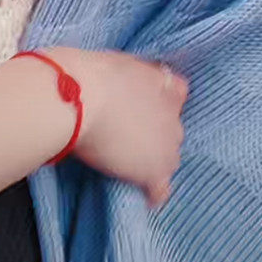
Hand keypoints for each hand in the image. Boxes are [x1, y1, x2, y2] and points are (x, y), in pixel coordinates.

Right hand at [49, 48, 187, 207]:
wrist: (83, 99)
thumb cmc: (94, 76)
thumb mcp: (124, 64)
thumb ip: (139, 76)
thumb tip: (138, 83)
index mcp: (168, 87)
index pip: (179, 94)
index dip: (163, 101)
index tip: (146, 106)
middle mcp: (174, 116)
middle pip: (174, 129)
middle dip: (157, 132)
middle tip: (131, 134)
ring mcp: (166, 145)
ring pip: (170, 157)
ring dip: (155, 159)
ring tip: (135, 165)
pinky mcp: (152, 171)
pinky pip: (160, 189)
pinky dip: (154, 193)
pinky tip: (147, 198)